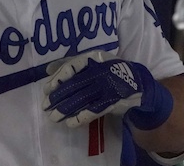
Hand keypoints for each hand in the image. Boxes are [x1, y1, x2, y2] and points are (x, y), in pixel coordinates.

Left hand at [43, 50, 172, 129]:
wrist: (137, 82)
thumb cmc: (107, 70)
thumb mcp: (90, 61)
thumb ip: (70, 64)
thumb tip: (48, 70)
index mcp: (91, 59)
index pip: (70, 68)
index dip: (57, 79)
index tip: (46, 90)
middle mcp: (98, 72)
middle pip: (74, 86)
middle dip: (57, 97)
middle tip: (45, 106)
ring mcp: (105, 88)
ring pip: (81, 99)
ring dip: (66, 109)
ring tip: (53, 117)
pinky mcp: (111, 102)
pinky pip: (93, 110)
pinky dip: (81, 117)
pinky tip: (70, 123)